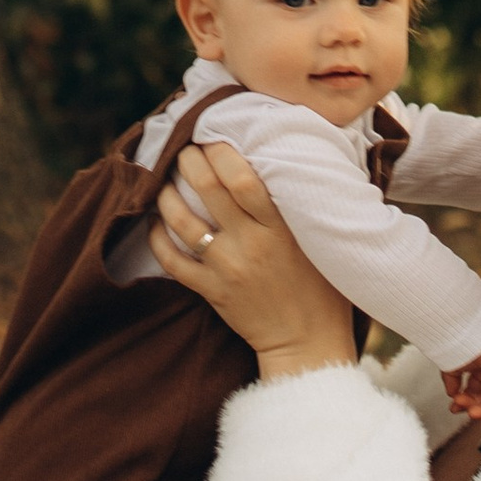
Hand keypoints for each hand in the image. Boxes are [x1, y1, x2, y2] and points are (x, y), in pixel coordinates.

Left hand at [157, 141, 355, 374]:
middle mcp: (250, 245)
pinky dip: (158, 238)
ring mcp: (226, 269)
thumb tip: (290, 159)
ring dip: (167, 194)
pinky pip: (172, 261)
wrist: (308, 342)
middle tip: (186, 148)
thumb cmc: (324, 286)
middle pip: (208, 189)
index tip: (215, 138)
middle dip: (190, 160)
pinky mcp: (210, 291)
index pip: (244, 180)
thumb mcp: (323, 240)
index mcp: (281, 229)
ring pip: (182, 222)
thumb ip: (305, 205)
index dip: (222, 152)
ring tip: (165, 179)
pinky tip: (157, 221)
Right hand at [441, 314, 480, 432]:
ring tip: (471, 411)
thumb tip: (452, 394)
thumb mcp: (455, 364)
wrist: (480, 331)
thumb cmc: (469, 340)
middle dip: (472, 405)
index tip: (454, 405)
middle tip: (459, 407)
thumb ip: (452, 380)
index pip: (477, 391)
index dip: (465, 401)